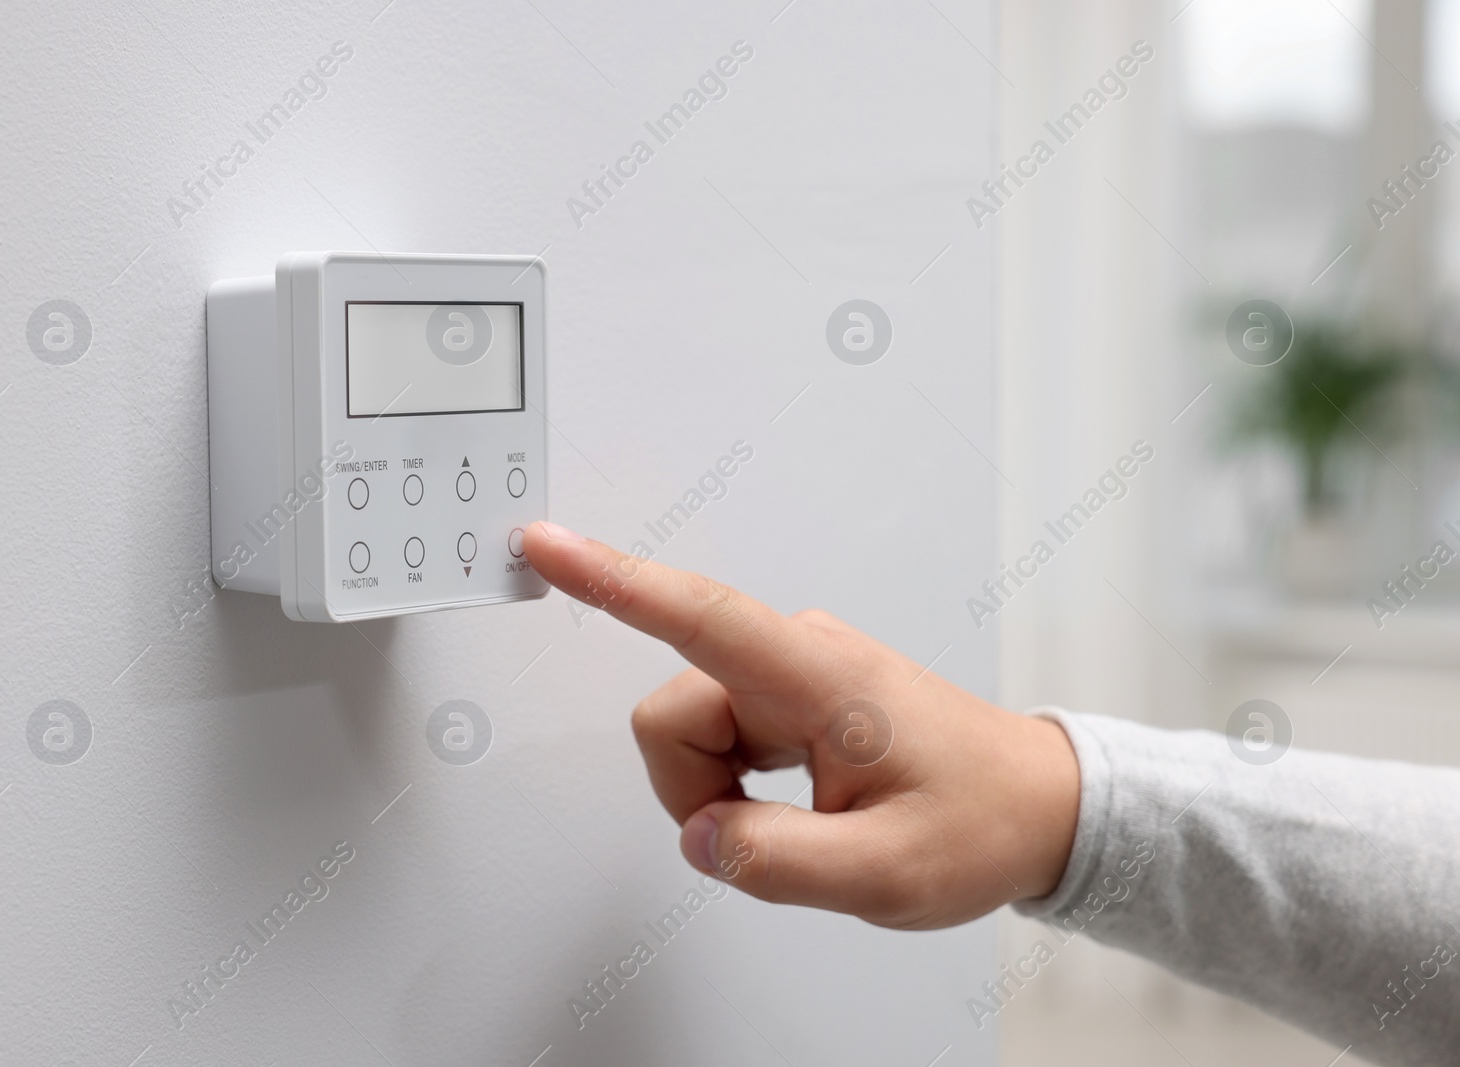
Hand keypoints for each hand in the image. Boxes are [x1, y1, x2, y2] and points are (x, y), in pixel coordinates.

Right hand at [523, 521, 1079, 929]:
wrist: (1036, 806)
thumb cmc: (980, 821)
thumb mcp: (888, 874)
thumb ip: (779, 862)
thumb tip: (702, 836)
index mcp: (821, 677)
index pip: (697, 614)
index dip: (612, 580)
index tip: (547, 546)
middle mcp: (797, 659)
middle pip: (672, 715)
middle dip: (696, 792)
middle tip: (774, 838)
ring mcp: (791, 675)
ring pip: (688, 733)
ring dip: (719, 794)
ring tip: (803, 824)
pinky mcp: (789, 696)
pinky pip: (715, 739)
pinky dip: (733, 786)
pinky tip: (795, 805)